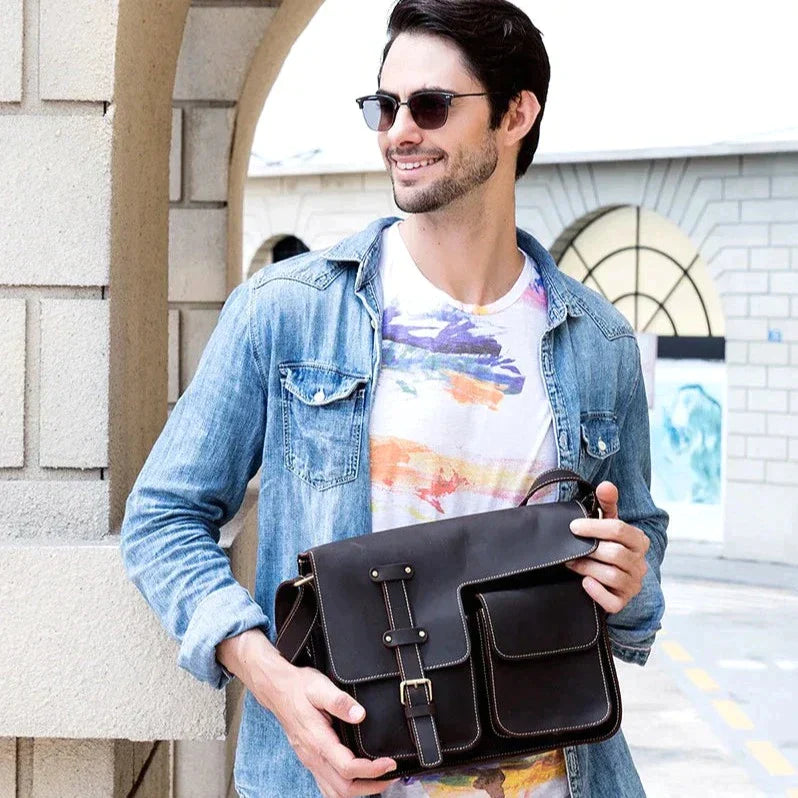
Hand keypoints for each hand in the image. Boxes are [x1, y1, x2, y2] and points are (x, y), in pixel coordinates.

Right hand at [218, 630, 398, 797]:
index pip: (348, 768)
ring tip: (378, 780)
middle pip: (343, 789)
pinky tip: (357, 777)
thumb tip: (360, 714)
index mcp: (318, 740)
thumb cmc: (299, 688)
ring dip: (358, 790)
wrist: (278, 689)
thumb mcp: (320, 686)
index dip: (372, 770)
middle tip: (390, 775)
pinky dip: (345, 788)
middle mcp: (313, 756)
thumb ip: (340, 701)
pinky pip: (326, 785)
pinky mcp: (309, 760)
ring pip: (334, 792)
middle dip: (370, 786)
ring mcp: (310, 761)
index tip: (389, 762)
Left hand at [564, 481, 649, 614]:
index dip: (594, 527)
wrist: (610, 579)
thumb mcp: (608, 524)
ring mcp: (633, 585)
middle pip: (615, 553)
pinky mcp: (622, 603)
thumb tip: (606, 485)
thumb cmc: (608, 546)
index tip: (573, 526)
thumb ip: (607, 504)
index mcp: (639, 541)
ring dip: (587, 568)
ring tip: (571, 563)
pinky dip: (596, 592)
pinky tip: (584, 583)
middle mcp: (640, 564)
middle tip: (569, 548)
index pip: (619, 530)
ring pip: (611, 575)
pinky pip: (611, 601)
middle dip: (588, 549)